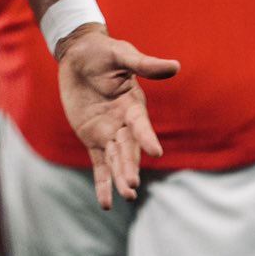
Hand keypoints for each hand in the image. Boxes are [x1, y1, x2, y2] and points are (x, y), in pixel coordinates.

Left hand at [56, 26, 179, 209]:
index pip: (140, 124)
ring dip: (120, 178)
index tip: (155, 152)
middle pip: (128, 148)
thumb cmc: (104, 52)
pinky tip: (107, 203)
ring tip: (128, 196)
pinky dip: (103, 183)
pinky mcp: (92, 138)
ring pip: (116, 160)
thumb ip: (144, 65)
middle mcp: (124, 123)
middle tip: (132, 185)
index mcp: (133, 105)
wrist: (79, 54)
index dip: (146, 137)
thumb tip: (175, 66)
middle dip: (130, 166)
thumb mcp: (121, 55)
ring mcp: (108, 133)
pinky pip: (99, 164)